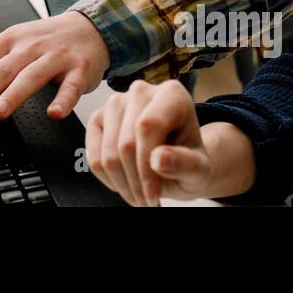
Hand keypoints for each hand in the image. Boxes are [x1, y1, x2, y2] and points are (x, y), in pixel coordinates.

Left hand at [0, 11, 109, 125]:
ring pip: (31, 77)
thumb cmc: (48, 40)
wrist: (90, 27)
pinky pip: (71, 87)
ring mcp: (55, 57)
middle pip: (0, 71)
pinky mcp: (80, 70)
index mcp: (9, 40)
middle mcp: (30, 47)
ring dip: (12, 96)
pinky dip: (63, 100)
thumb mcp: (16, 42)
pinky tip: (54, 113)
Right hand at [85, 80, 216, 206]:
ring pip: (108, 153)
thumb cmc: (189, 161)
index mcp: (172, 94)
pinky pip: (94, 156)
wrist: (176, 162)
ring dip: (123, 184)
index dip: (147, 165)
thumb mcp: (199, 168)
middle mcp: (141, 91)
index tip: (154, 193)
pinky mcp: (98, 119)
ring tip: (140, 195)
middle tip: (148, 201)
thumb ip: (185, 163)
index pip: (148, 126)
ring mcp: (115, 103)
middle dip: (136, 181)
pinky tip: (126, 182)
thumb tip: (159, 159)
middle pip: (126, 143)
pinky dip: (109, 179)